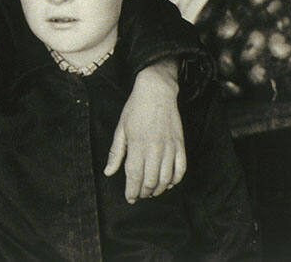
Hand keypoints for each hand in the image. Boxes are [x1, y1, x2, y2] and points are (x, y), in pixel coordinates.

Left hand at [104, 58, 185, 203]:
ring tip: (152, 192)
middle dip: (144, 193)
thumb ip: (115, 152)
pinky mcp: (180, 144)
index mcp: (137, 144)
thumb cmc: (135, 109)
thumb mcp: (120, 129)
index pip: (134, 175)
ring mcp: (169, 146)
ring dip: (159, 189)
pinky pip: (181, 168)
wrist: (156, 92)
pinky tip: (169, 183)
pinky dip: (175, 180)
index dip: (131, 191)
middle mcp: (154, 148)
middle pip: (150, 180)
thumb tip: (108, 172)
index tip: (129, 198)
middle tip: (139, 196)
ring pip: (166, 178)